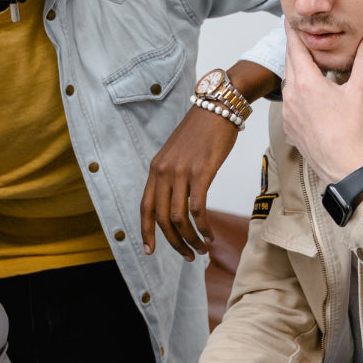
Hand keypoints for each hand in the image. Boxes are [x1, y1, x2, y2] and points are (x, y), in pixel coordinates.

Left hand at [140, 105, 238, 259]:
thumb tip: (176, 202)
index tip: (150, 251)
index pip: (144, 207)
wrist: (217, 107)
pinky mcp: (201, 172)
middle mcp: (164, 172)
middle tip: (187, 255)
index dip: (146, 232)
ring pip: (179, 218)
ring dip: (190, 239)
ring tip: (201, 249)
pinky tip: (210, 235)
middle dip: (173, 242)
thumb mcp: (178, 154)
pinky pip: (198, 208)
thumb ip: (172, 176)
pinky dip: (203, 227)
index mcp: (155, 169)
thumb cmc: (201, 132)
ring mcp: (181, 172)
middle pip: (161, 218)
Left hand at [280, 22, 362, 183]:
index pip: (294, 48)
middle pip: (289, 63)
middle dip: (295, 49)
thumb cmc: (352, 131)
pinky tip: (309, 92)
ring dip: (296, 70)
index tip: (289, 18)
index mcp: (306, 83)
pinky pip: (289, 101)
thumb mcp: (361, 90)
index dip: (292, 31)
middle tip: (300, 35)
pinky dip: (296, 91)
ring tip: (307, 61)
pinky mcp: (289, 126)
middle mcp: (291, 96)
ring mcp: (288, 112)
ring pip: (288, 83)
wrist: (343, 167)